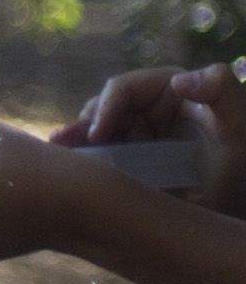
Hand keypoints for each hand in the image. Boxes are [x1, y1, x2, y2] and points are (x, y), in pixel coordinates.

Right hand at [72, 68, 245, 214]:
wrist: (240, 204)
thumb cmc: (244, 164)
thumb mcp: (241, 125)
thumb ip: (221, 91)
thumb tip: (179, 79)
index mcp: (171, 88)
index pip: (124, 88)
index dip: (106, 106)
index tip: (98, 134)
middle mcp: (151, 106)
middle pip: (103, 108)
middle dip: (84, 126)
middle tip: (64, 146)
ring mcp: (139, 132)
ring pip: (96, 131)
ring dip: (75, 141)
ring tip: (57, 154)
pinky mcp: (132, 157)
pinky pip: (101, 154)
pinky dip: (82, 159)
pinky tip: (64, 166)